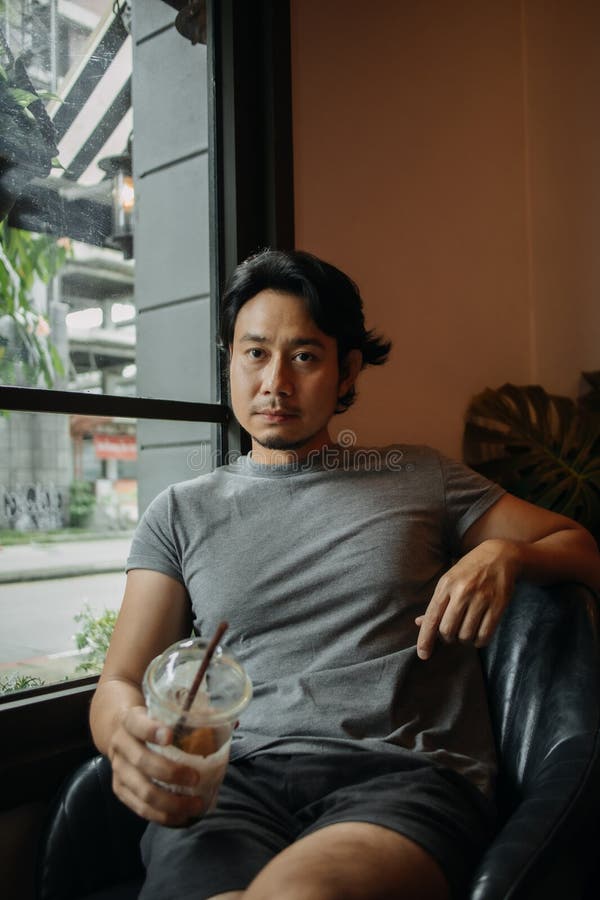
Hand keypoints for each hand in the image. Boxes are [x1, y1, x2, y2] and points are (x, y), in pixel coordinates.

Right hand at [108, 705, 207, 825]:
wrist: (118, 732)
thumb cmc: (149, 721)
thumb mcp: (159, 710)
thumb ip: (186, 714)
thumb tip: (222, 719)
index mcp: (129, 720)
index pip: (137, 724)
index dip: (151, 730)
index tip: (170, 736)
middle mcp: (120, 745)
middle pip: (142, 762)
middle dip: (171, 773)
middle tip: (196, 778)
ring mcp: (118, 770)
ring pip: (142, 791)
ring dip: (171, 802)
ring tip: (196, 804)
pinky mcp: (120, 790)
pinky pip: (141, 809)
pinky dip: (163, 816)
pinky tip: (183, 817)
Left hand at [415, 539, 520, 659]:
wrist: (500, 556)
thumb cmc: (469, 570)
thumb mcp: (449, 580)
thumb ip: (436, 603)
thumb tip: (419, 623)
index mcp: (446, 585)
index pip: (432, 617)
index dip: (426, 639)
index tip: (423, 655)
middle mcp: (462, 591)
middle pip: (448, 630)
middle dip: (448, 638)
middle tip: (452, 634)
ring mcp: (481, 598)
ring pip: (466, 635)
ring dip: (464, 640)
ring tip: (466, 632)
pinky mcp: (498, 605)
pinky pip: (485, 635)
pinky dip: (479, 641)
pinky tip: (477, 635)